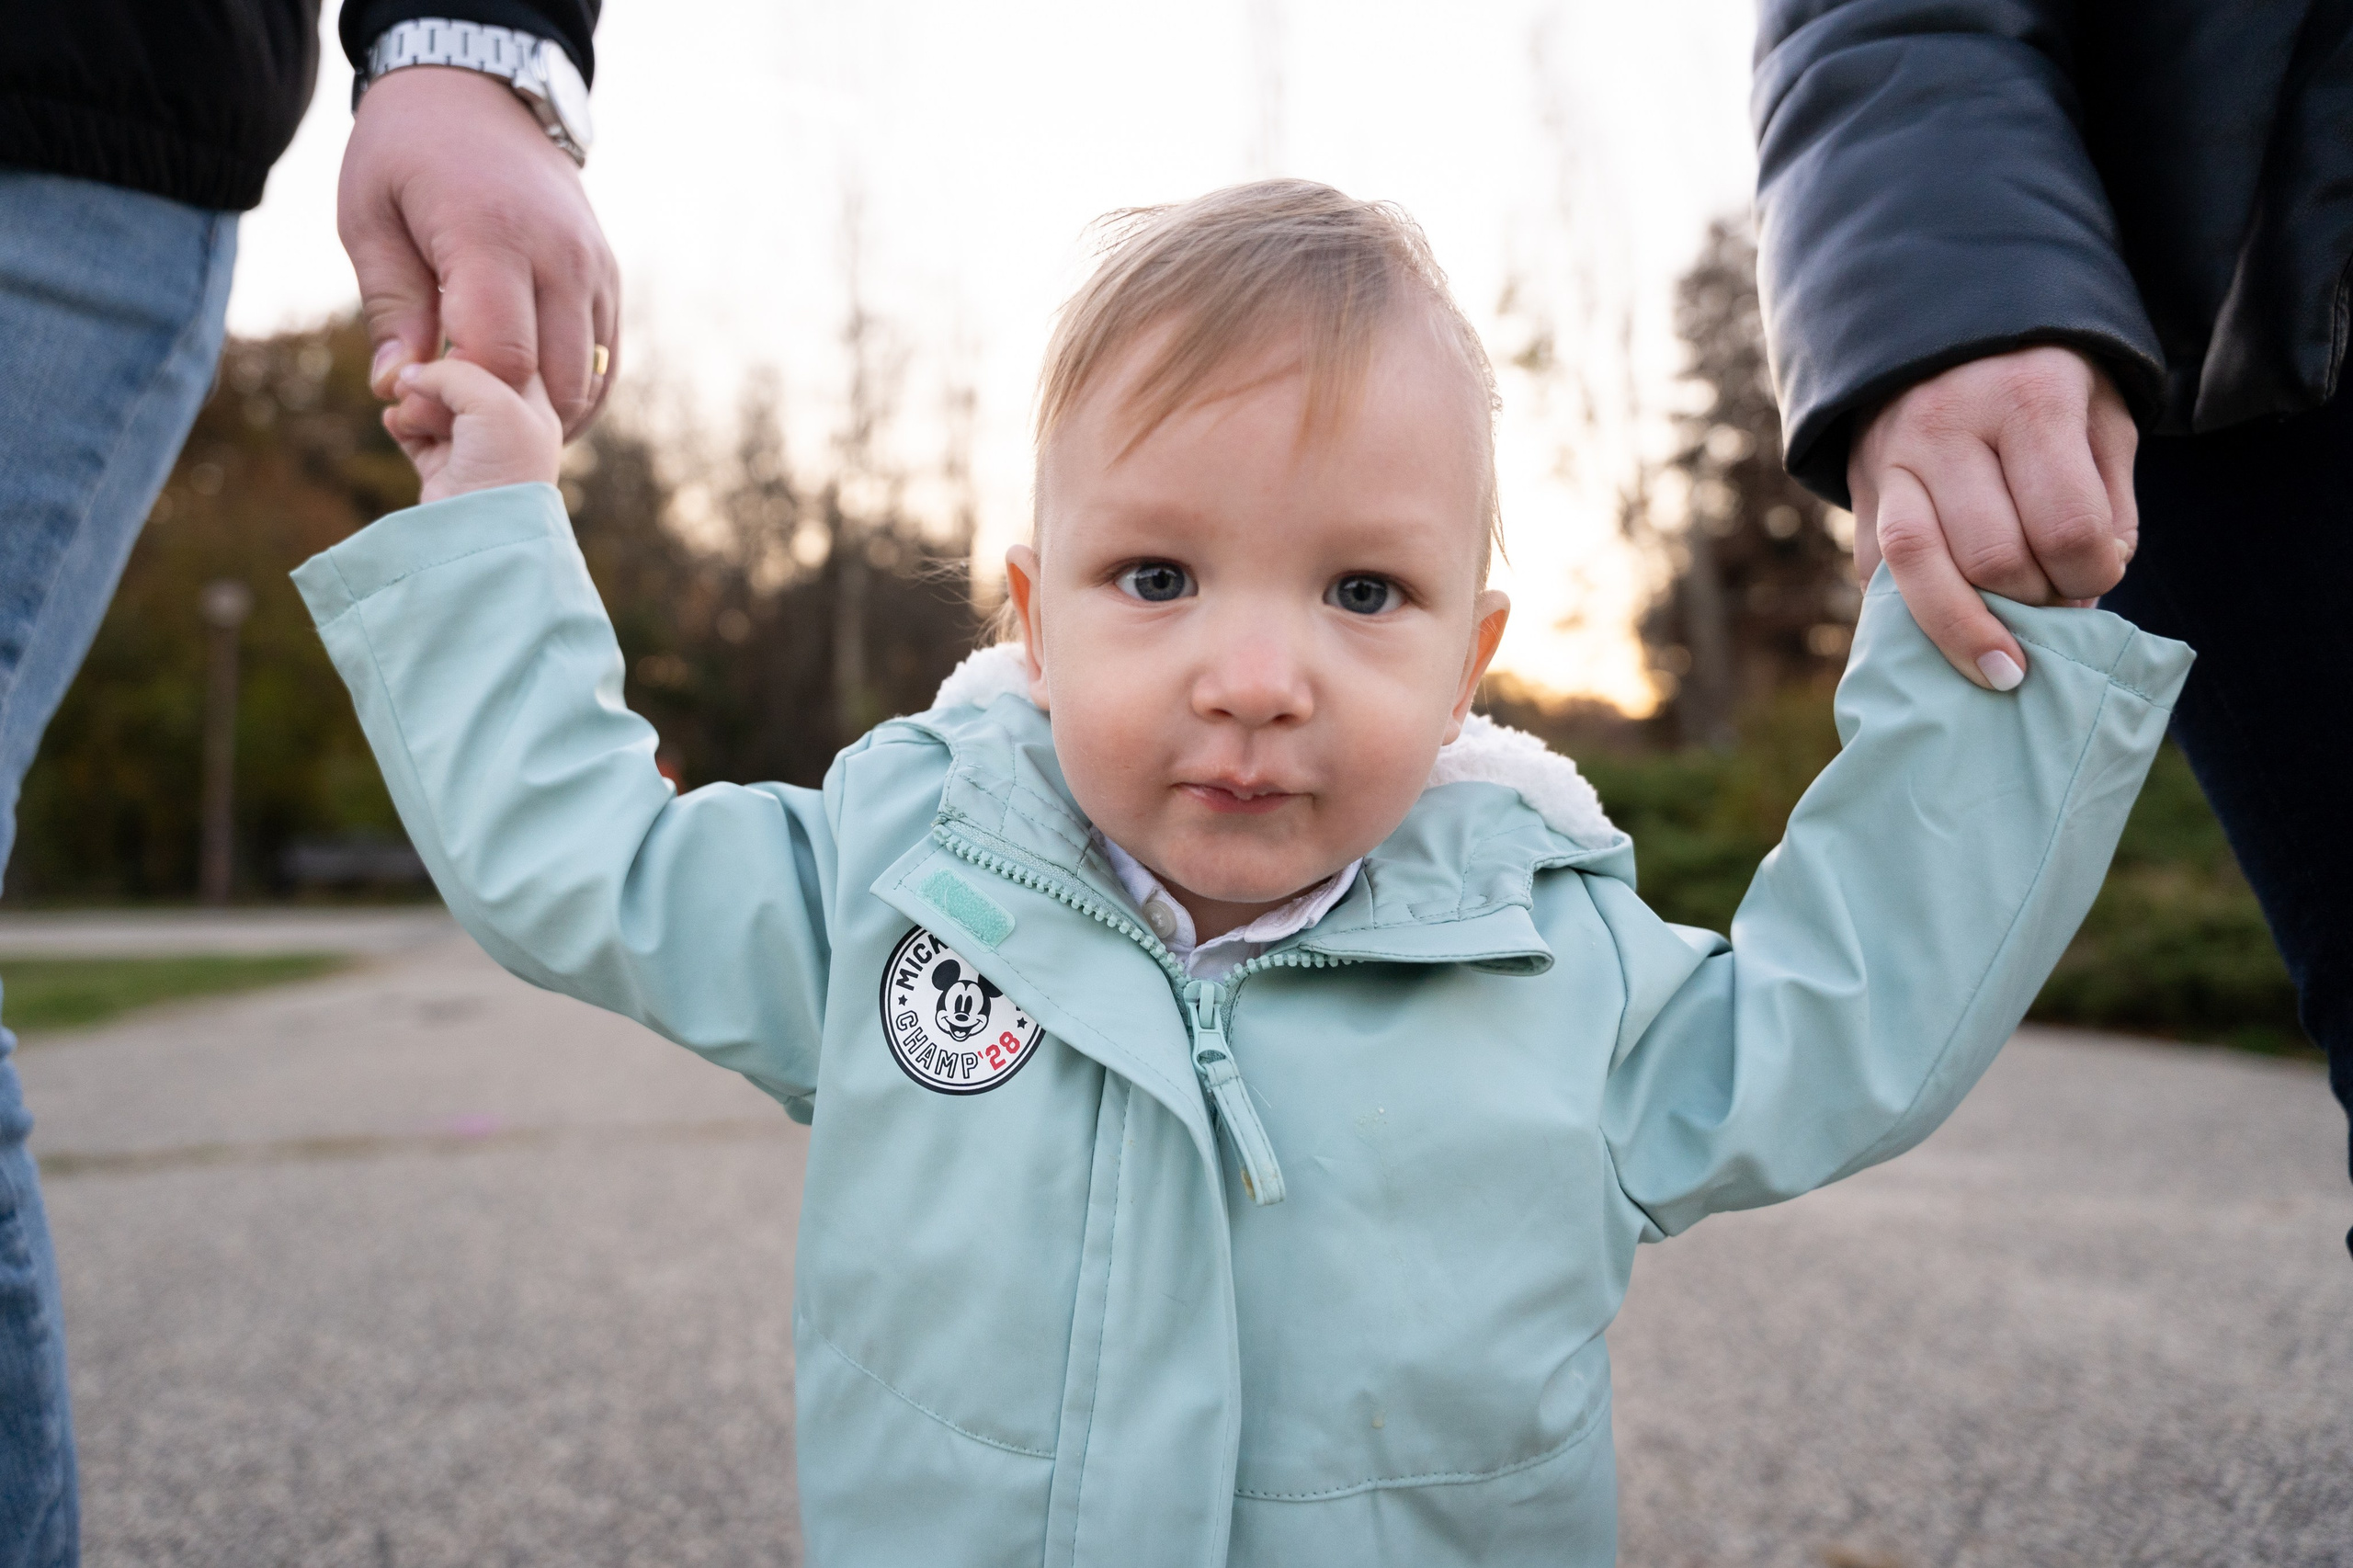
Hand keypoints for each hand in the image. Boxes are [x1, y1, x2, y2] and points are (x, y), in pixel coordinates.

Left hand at [339, 65, 619, 438]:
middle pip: (552, 382)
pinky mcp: (609, 279)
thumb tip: (396, 389)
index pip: (501, 357)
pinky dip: (571, 395)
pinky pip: (605, 363)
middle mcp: (560, 256)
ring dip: (539, 414)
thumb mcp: (369, 218)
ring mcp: (594, 269)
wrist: (480, 91)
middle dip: (500, 416)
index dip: (460, 396)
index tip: (417, 391)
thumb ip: (390, 307)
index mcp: (492, 236)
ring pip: (588, 383)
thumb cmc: (405, 154)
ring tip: (485, 410)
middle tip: (449, 414)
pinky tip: (525, 400)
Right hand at [384, 359, 562, 502]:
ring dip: (417, 406)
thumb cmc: (503, 462)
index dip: (467, 350)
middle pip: (457, 379)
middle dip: (436, 383)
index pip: (499, 356)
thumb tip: (411, 373)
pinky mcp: (443, 469)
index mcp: (533, 405)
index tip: (448, 354)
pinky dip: (402, 424)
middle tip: (425, 396)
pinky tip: (396, 422)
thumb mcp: (492, 398)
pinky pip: (413, 431)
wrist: (482, 529)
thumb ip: (452, 371)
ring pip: (432, 402)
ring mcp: (473, 447)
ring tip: (415, 420)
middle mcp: (505, 424)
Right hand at [1847, 346, 2137, 689]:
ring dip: (1968, 633)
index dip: (2093, 573)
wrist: (1946, 330)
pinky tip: (1952, 627)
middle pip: (1995, 557)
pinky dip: (1917, 614)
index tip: (2100, 574)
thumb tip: (2082, 597)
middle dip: (2038, 602)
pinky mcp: (1861, 492)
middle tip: (2056, 602)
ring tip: (2006, 672)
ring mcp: (1892, 460)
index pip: (2066, 525)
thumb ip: (2108, 503)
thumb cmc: (2045, 384)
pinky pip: (1880, 574)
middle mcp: (1948, 426)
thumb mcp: (2101, 416)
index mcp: (2028, 399)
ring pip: (1920, 569)